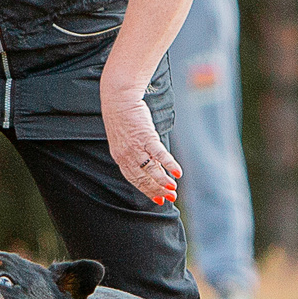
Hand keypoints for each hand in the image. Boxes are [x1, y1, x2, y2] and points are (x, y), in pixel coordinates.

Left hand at [102, 87, 180, 205]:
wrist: (119, 99)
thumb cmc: (125, 118)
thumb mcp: (125, 139)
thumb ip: (134, 153)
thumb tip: (149, 163)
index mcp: (121, 157)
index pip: (135, 179)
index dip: (147, 191)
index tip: (159, 200)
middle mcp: (126, 155)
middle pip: (142, 178)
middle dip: (156, 190)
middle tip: (170, 198)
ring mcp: (135, 147)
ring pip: (150, 169)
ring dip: (162, 181)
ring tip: (173, 189)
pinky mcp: (146, 136)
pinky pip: (159, 154)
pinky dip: (169, 164)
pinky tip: (178, 172)